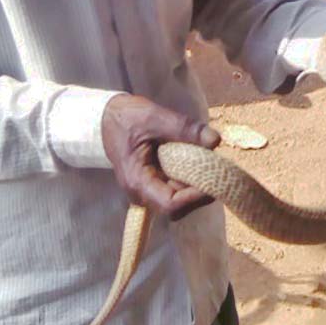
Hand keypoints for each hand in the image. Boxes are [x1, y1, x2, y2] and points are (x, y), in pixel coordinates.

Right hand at [101, 94, 220, 218]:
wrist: (107, 117)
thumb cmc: (126, 118)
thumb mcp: (155, 117)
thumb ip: (185, 128)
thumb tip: (215, 141)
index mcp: (137, 181)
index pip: (170, 205)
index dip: (194, 198)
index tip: (214, 182)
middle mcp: (142, 191)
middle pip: (177, 207)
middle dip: (199, 193)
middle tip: (218, 172)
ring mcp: (148, 188)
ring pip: (179, 200)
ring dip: (197, 186)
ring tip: (212, 165)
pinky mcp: (154, 181)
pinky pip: (176, 188)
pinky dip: (191, 179)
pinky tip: (201, 162)